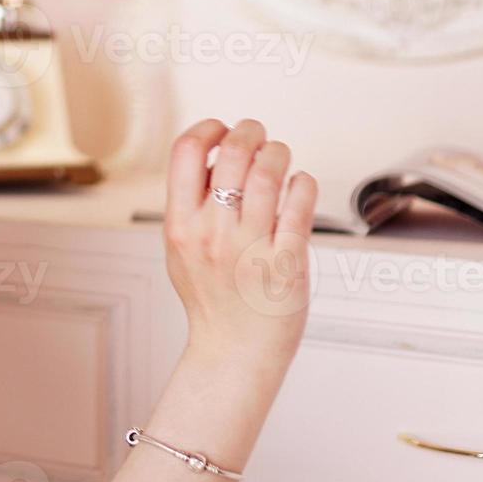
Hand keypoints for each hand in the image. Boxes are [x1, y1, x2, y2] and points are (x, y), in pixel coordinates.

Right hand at [162, 118, 317, 371]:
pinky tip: (299, 184)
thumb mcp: (180, 251)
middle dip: (251, 131)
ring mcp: (250, 247)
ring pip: (269, 171)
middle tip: (258, 134)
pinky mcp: (287, 260)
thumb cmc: (212, 302)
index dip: (207, 129)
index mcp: (180, 226)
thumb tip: (215, 159)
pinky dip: (302, 182)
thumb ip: (191, 207)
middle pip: (233, 152)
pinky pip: (300, 203)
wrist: (234, 352)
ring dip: (279, 152)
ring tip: (280, 156)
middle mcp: (212, 233)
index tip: (220, 131)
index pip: (186, 151)